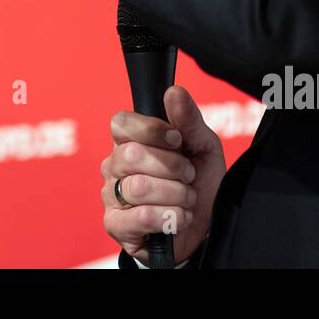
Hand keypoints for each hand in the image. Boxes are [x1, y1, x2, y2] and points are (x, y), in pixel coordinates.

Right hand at [100, 85, 225, 265]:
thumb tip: (173, 92)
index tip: (177, 140)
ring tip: (187, 199)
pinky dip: (169, 217)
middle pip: (131, 154)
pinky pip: (139, 217)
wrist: (208, 226)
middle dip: (172, 167)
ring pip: (137, 187)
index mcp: (129, 141)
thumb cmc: (200, 182)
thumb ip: (188, 119)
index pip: (121, 123)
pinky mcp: (115, 225)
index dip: (151, 130)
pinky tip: (180, 218)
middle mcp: (113, 165)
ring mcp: (111, 195)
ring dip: (175, 194)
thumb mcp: (203, 146)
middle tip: (188, 175)